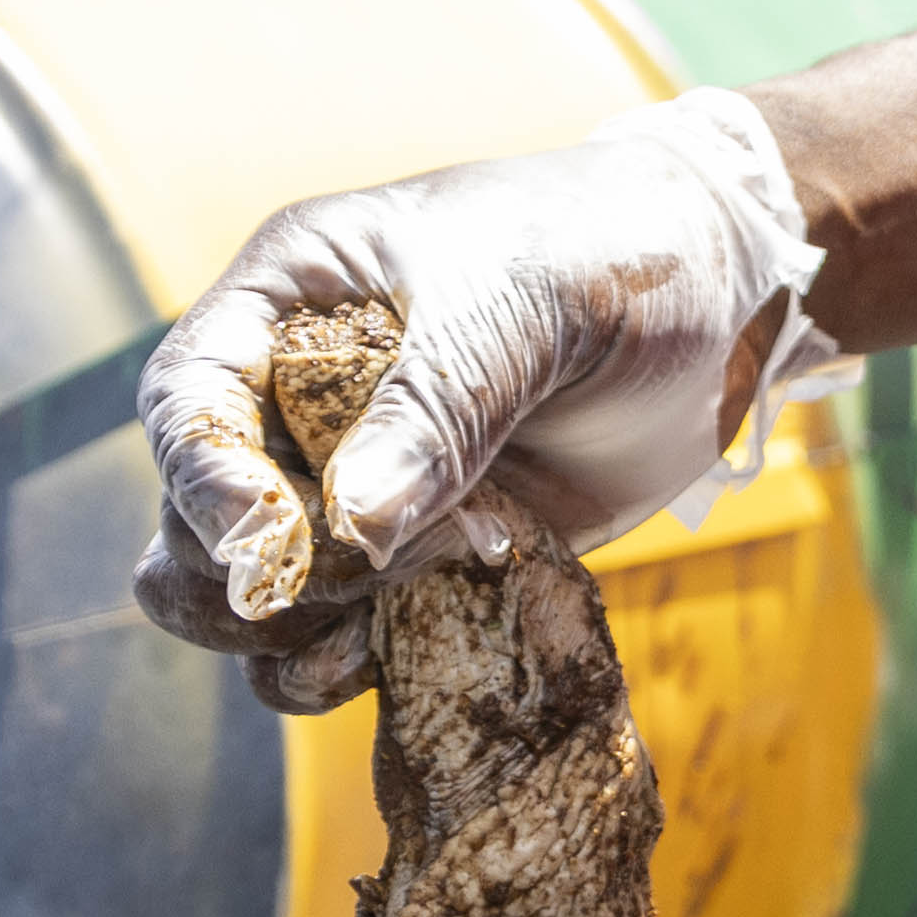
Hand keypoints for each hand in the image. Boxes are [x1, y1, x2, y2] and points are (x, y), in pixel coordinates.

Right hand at [132, 93, 826, 707]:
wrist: (728, 300)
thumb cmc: (617, 252)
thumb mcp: (527, 300)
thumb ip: (440, 405)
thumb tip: (350, 527)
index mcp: (295, 299)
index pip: (189, 402)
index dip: (203, 481)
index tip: (266, 544)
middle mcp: (299, 402)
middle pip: (194, 526)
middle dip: (250, 577)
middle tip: (357, 580)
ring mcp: (358, 492)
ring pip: (253, 604)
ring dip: (298, 639)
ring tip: (390, 621)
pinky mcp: (422, 562)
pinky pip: (344, 642)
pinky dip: (365, 664)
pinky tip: (419, 646)